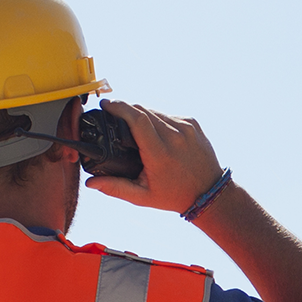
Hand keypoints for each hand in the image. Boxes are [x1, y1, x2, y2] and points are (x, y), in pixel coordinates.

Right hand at [84, 101, 222, 213]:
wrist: (210, 193)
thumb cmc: (175, 196)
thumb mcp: (143, 197)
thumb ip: (116, 188)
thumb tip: (91, 183)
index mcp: (160, 154)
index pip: (137, 119)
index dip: (119, 107)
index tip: (106, 104)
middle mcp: (174, 137)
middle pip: (143, 110)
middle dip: (125, 109)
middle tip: (112, 113)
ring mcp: (186, 128)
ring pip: (155, 110)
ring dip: (141, 113)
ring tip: (131, 123)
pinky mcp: (192, 123)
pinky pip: (168, 114)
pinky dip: (157, 119)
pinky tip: (153, 129)